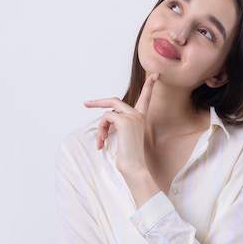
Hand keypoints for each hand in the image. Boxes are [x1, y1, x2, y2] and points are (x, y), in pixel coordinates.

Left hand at [83, 73, 159, 205]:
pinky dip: (101, 130)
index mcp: (140, 118)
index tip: (155, 74)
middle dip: (99, 101)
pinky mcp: (124, 121)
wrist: (135, 168)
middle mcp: (138, 115)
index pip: (146, 97)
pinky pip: (105, 118)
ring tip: (101, 141)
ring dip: (100, 127)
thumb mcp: (124, 139)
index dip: (149, 86)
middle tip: (86, 104)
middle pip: (115, 100)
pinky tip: (102, 142)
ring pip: (107, 112)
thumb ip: (119, 126)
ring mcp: (132, 116)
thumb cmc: (129, 158)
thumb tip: (107, 120)